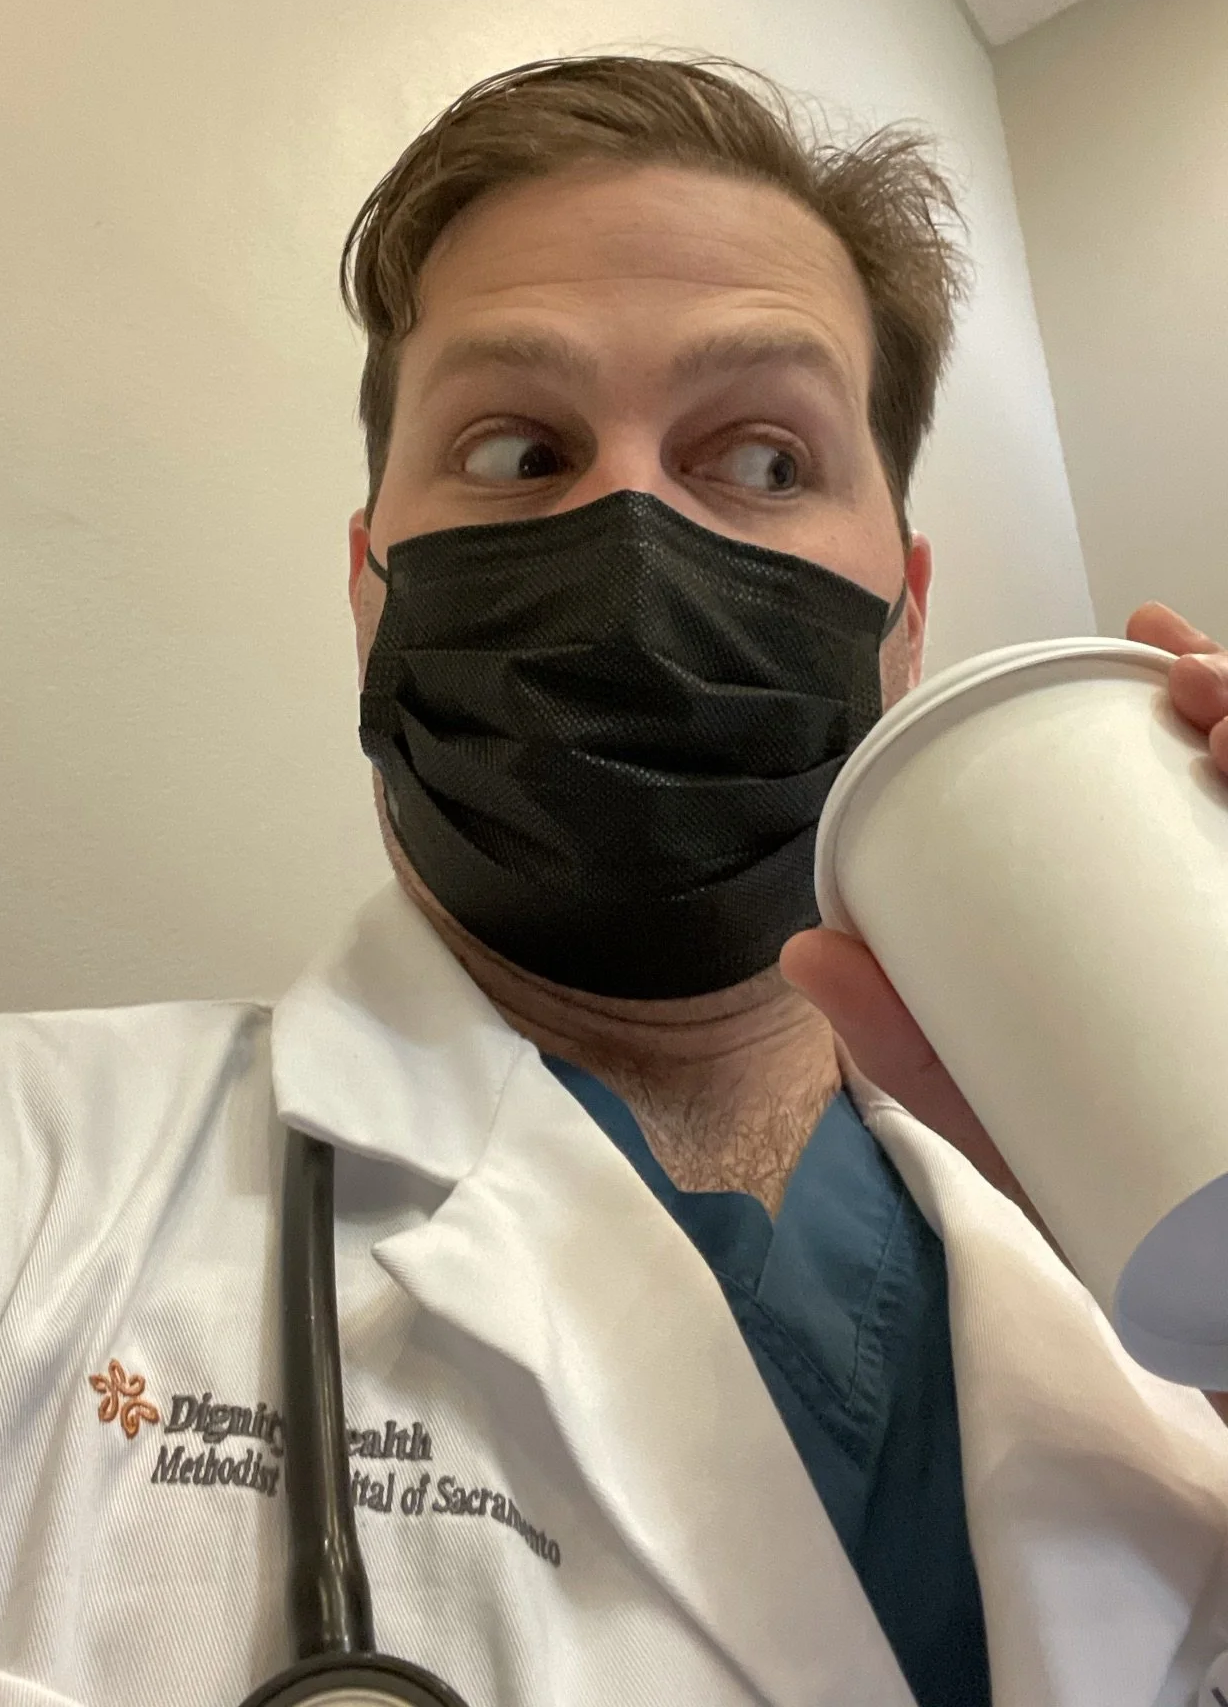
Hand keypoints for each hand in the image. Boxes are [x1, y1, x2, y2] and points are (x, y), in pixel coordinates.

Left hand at [780, 603, 1227, 1228]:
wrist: (1225, 1350)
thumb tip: (803, 947)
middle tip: (1194, 679)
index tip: (1157, 638)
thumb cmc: (1126, 1233)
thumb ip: (922, 1054)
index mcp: (1210, 933)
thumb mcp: (1016, 1126)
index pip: (1227, 790)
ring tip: (1224, 713)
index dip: (1216, 695)